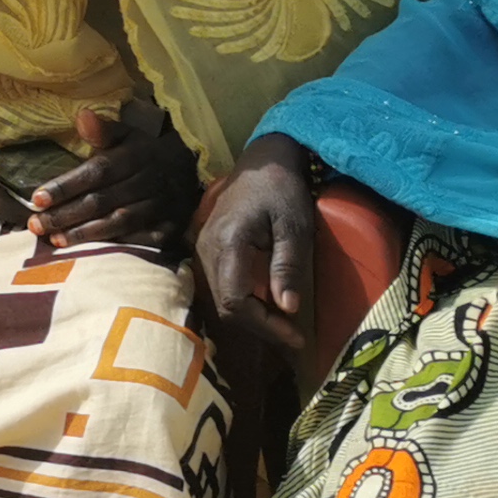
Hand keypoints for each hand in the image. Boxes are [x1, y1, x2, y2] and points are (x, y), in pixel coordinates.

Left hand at [25, 105, 200, 250]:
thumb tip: (82, 115)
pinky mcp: (170, 227)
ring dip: (86, 234)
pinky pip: (142, 240)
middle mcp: (148, 182)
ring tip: (56, 240)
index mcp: (135, 157)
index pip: (97, 172)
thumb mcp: (127, 135)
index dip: (67, 186)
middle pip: (102, 201)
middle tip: (36, 225)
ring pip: (119, 222)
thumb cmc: (145, 153)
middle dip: (67, 214)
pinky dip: (117, 246)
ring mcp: (162, 207)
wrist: (192, 170)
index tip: (37, 199)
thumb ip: (102, 131)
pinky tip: (91, 253)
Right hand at [196, 136, 320, 353]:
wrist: (262, 162)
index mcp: (227, 243)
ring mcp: (203, 248)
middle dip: (259, 326)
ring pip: (220, 299)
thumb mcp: (293, 226)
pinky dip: (243, 302)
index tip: (295, 335)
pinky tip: (266, 305)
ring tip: (283, 324)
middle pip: (225, 305)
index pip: (234, 300)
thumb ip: (286, 266)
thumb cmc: (281, 190)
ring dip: (251, 317)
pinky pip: (220, 286)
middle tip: (293, 334)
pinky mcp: (208, 249)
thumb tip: (287, 308)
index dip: (264, 325)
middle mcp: (207, 249)